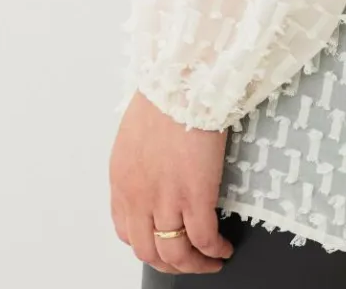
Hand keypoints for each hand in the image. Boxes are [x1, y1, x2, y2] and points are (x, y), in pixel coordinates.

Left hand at [109, 89, 234, 274]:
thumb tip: (155, 171)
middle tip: (187, 263)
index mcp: (122, 180)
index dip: (147, 243)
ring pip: (175, 253)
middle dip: (170, 265)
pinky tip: (223, 248)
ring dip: (194, 265)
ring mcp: (166, 199)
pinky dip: (213, 250)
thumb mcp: (135, 133)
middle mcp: (139, 197)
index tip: (163, 242)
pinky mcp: (195, 195)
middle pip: (149, 251)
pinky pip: (203, 238)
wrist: (182, 80)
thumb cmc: (165, 94)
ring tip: (210, 262)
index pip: (126, 231)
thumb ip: (139, 161)